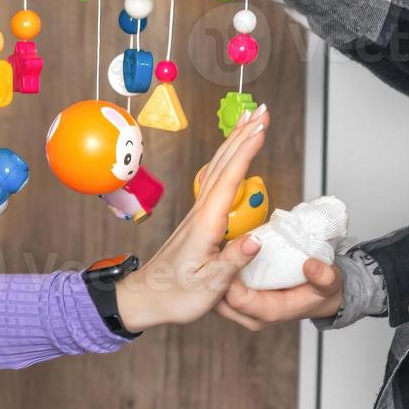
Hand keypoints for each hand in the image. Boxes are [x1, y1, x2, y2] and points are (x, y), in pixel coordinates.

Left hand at [113, 105, 270, 331]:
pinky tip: (233, 154)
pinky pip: (214, 179)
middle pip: (223, 164)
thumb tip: (256, 240)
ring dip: (235, 141)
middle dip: (243, 134)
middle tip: (262, 110)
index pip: (228, 179)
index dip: (245, 152)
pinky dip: (227, 160)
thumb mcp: (207, 286)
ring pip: (217, 168)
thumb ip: (232, 262)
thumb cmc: (175, 295)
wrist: (146, 298)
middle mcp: (200, 212)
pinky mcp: (198, 219)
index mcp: (205, 225)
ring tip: (251, 121)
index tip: (261, 129)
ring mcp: (198, 213)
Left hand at [214, 257, 344, 330]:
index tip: (228, 251)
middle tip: (213, 246)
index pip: (238, 299)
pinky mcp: (240, 300)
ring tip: (211, 246)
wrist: (321, 296)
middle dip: (215, 275)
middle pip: (220, 299)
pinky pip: (220, 290)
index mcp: (269, 312)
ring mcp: (244, 310)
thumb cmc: (322, 291)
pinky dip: (217, 273)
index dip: (229, 276)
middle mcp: (252, 315)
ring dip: (213, 273)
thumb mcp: (330, 283)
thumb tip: (311, 265)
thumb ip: (324, 277)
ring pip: (216, 296)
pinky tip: (216, 251)